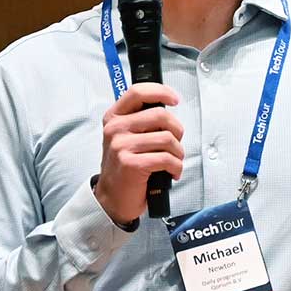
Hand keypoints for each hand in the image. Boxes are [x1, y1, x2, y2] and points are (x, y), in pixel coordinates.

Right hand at [94, 83, 184, 225]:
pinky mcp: (131, 164)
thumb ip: (140, 121)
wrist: (112, 199)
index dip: (160, 91)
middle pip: (160, 115)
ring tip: (173, 161)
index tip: (174, 100)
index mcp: (114, 118)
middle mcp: (115, 129)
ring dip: (178, 153)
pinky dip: (176, 167)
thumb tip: (168, 108)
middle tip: (176, 144)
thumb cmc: (124, 168)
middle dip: (177, 130)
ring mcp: (121, 146)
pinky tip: (172, 172)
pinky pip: (167, 158)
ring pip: (167, 138)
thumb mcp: (125, 138)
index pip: (137, 92)